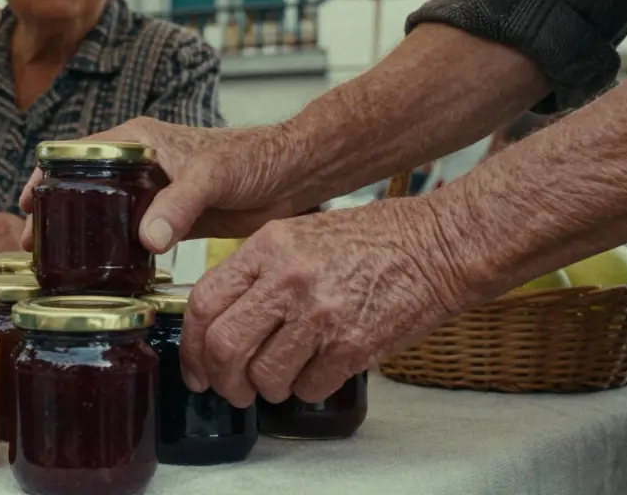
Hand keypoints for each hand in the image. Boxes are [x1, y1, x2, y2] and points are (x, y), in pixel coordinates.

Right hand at [18, 117, 304, 252]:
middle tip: (35, 249)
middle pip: (82, 188)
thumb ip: (178, 204)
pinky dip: (116, 256)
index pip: (75, 152)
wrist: (291, 177)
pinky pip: (133, 239)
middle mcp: (138, 165)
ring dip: (84, 239)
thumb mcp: (211, 176)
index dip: (45, 175)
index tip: (25, 205)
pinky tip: (106, 278)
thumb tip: (145, 240)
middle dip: (56, 215)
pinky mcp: (170, 221)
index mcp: (137, 140)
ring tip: (59, 269)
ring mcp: (153, 195)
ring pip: (105, 216)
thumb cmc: (254, 158)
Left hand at [180, 198, 466, 407]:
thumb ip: (255, 273)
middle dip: (222, 380)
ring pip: (264, 376)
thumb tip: (217, 322)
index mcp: (268, 247)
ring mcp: (321, 314)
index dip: (191, 346)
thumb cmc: (371, 241)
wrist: (435, 247)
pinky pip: (308, 388)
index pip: (204, 303)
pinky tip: (317, 371)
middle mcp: (288, 279)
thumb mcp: (298, 236)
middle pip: (225, 346)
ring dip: (266, 389)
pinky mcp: (353, 345)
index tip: (197, 367)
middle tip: (232, 388)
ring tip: (280, 379)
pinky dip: (305, 389)